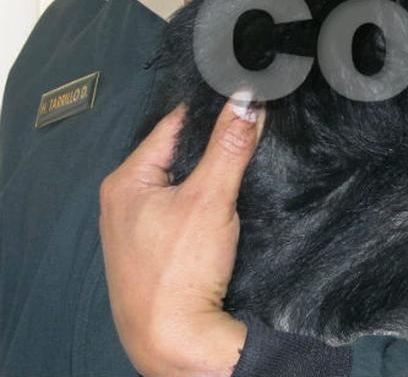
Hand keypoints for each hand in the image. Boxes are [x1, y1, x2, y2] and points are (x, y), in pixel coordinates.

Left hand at [100, 95, 264, 376]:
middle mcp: (123, 201)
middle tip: (253, 129)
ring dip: (210, 175)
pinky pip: (182, 210)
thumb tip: (247, 100)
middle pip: (177, 155)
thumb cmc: (181, 269)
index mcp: (125, 181)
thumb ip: (229, 147)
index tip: (244, 100)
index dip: (210, 112)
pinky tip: (228, 203)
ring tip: (245, 161)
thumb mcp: (211, 199)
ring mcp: (136, 228)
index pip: (173, 127)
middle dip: (213, 144)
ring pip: (181, 183)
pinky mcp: (154, 250)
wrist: (175, 339)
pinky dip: (205, 201)